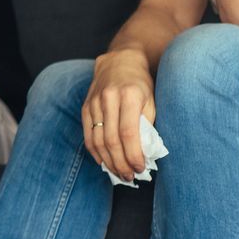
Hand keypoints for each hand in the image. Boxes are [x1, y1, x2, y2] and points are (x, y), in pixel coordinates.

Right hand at [83, 49, 157, 179]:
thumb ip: (148, 123)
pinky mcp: (85, 107)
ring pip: (98, 140)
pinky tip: (104, 162)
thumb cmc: (141, 83)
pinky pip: (87, 135)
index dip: (134, 154)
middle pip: (112, 140)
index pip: (129, 133)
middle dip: (121, 163)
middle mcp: (109, 98)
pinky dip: (95, 152)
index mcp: (130, 95)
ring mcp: (94, 102)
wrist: (120, 61)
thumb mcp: (152, 99)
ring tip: (118, 173)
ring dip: (108, 161)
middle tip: (129, 176)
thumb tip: (145, 152)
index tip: (140, 168)